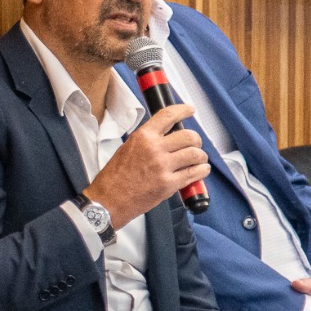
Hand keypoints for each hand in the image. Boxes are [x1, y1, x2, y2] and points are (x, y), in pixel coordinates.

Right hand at [83, 104, 208, 228]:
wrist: (109, 200)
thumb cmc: (115, 176)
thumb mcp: (127, 147)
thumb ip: (148, 139)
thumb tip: (169, 135)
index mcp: (143, 137)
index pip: (168, 116)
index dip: (183, 110)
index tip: (189, 110)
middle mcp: (154, 149)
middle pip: (189, 136)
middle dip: (196, 140)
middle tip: (194, 144)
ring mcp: (163, 167)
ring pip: (195, 154)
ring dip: (201, 157)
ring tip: (198, 160)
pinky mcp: (169, 184)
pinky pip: (194, 173)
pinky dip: (201, 171)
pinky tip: (200, 170)